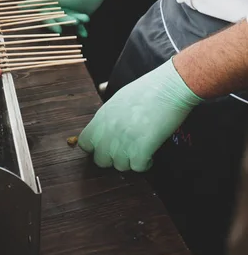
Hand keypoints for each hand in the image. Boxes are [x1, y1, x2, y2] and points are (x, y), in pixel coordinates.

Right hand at [23, 0, 112, 36]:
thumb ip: (34, 2)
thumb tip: (18, 7)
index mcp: (49, 2)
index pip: (44, 16)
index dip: (50, 23)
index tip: (57, 29)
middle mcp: (58, 7)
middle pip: (57, 20)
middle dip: (64, 22)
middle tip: (72, 21)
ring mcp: (69, 12)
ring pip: (69, 24)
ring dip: (76, 23)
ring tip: (84, 17)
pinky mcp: (81, 15)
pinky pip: (79, 27)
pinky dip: (82, 30)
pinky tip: (85, 33)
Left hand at [77, 58, 202, 171]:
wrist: (169, 87)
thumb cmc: (148, 89)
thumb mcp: (119, 98)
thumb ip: (108, 115)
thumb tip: (104, 124)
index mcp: (102, 117)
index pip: (84, 143)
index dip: (95, 148)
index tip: (106, 147)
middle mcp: (109, 130)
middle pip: (100, 160)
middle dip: (113, 159)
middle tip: (125, 151)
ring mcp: (124, 140)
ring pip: (120, 166)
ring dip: (131, 161)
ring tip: (140, 151)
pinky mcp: (142, 147)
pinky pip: (138, 167)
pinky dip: (145, 164)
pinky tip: (150, 155)